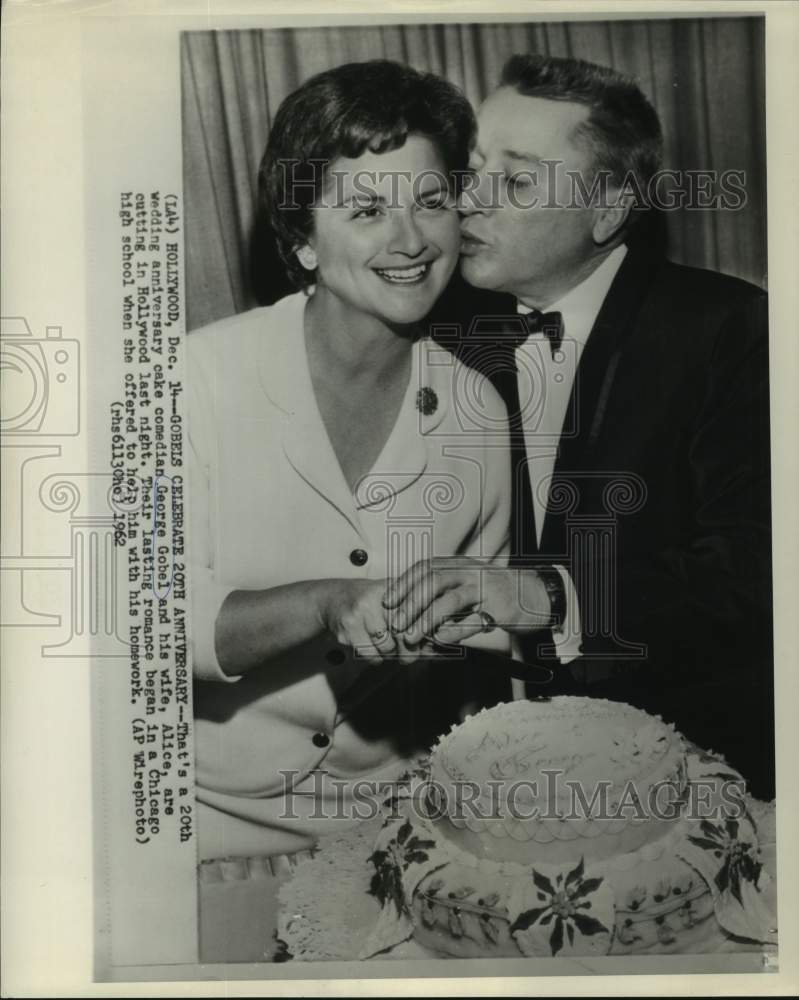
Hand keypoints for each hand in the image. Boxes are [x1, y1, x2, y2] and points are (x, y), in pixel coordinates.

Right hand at [317, 578, 433, 665]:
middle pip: (402, 634)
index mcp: (390, 588)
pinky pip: (370, 655)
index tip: (426, 642)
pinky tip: (375, 649)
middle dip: (409, 649)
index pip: (415, 615)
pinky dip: (376, 658)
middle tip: (409, 653)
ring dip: (391, 654)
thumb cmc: (369, 600)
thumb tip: (437, 641)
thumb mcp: (393, 597)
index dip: (423, 633)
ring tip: (389, 647)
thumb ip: (415, 613)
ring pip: (387, 648)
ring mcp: (359, 614)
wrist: (333, 599)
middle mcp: (374, 599)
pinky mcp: (347, 630)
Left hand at [381, 557, 500, 645]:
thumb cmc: (492, 591)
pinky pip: (472, 621)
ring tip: (412, 636)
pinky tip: (439, 640)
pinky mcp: (499, 608)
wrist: (534, 594)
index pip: (425, 568)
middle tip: (396, 623)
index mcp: (458, 564)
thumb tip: (408, 608)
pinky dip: (453, 632)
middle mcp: (470, 572)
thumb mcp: (465, 583)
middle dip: (410, 604)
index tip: (387, 601)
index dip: (403, 584)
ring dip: (426, 620)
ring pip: (450, 601)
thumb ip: (441, 591)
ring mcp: (486, 588)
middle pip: (433, 582)